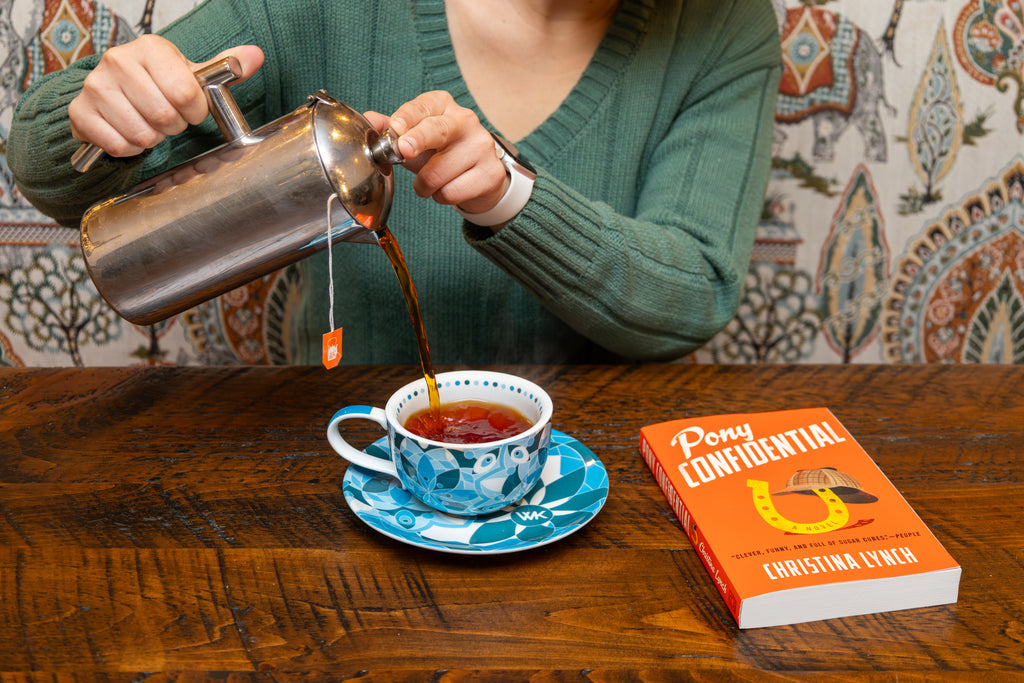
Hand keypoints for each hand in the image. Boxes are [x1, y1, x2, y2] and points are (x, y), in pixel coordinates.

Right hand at [68, 35, 264, 157]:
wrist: (114, 93)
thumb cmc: (158, 84)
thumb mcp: (192, 74)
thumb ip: (226, 67)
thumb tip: (255, 56)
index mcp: (150, 48)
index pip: (185, 92)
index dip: (195, 110)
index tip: (190, 108)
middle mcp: (118, 61)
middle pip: (164, 116)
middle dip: (174, 126)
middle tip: (168, 118)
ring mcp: (95, 87)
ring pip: (142, 134)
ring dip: (153, 138)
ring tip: (149, 124)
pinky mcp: (81, 113)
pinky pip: (119, 146)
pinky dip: (131, 149)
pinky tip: (130, 133)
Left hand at [365, 91, 507, 213]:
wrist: (477, 177)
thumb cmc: (440, 153)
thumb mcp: (412, 138)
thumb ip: (389, 129)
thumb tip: (367, 121)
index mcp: (443, 106)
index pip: (424, 106)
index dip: (408, 117)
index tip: (396, 127)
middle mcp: (466, 121)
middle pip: (439, 130)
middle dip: (419, 139)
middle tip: (405, 151)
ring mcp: (482, 146)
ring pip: (439, 172)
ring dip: (424, 186)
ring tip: (429, 183)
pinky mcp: (491, 173)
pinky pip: (452, 192)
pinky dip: (441, 197)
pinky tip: (447, 189)